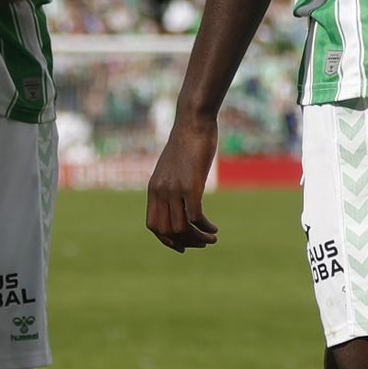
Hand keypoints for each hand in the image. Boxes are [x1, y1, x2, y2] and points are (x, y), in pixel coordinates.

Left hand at [146, 112, 219, 251]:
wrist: (192, 122)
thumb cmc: (186, 143)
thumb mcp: (173, 166)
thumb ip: (171, 184)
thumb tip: (179, 199)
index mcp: (154, 189)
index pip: (153, 225)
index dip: (166, 240)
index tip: (182, 246)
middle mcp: (160, 191)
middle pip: (166, 231)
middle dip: (185, 242)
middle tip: (202, 243)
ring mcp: (174, 189)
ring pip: (181, 228)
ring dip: (197, 238)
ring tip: (211, 238)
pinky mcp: (191, 185)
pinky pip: (195, 217)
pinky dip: (204, 227)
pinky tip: (214, 228)